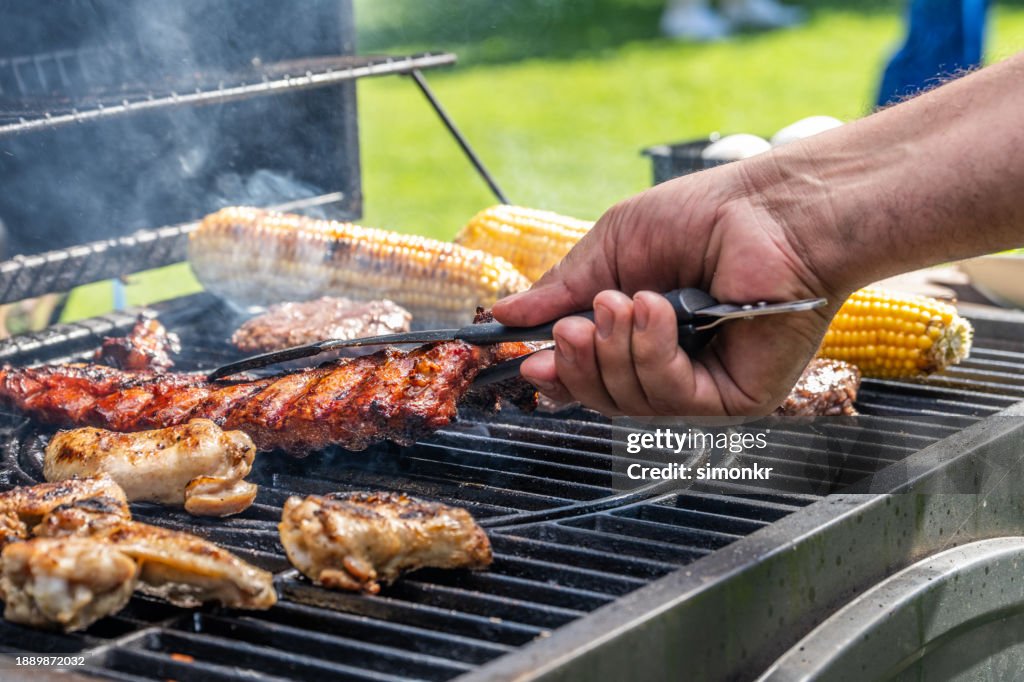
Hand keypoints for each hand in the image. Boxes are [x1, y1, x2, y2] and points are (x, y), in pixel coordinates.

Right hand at [492, 164, 841, 415]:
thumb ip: (562, 288)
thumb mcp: (613, 247)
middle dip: (581, 362)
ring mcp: (702, 386)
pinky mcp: (734, 398)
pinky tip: (659, 311)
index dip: (559, 374)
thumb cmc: (703, 217)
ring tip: (632, 300)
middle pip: (602, 398)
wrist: (769, 210)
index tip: (529, 362)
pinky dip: (652, 353)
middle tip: (576, 325)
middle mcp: (671, 367)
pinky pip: (670, 397)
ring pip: (630, 402)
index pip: (590, 375)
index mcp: (641, 334)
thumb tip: (505, 314)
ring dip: (617, 349)